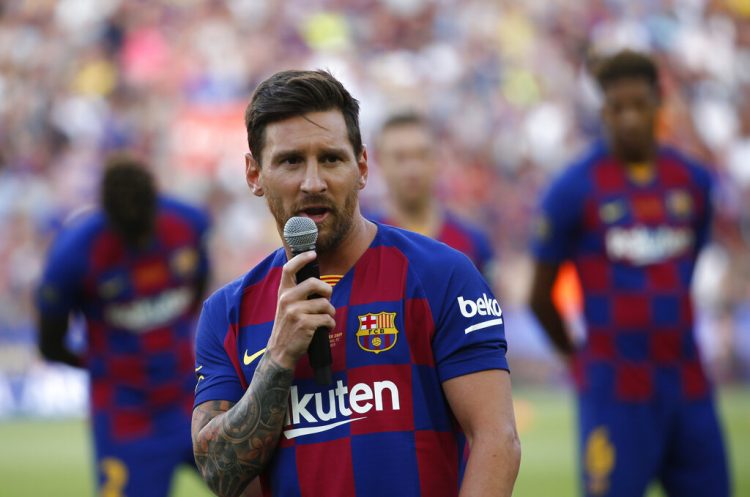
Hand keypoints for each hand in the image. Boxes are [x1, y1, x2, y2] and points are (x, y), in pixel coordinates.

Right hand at [266, 251, 335, 369]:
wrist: (280, 351)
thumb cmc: (288, 327)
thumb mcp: (286, 306)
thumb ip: (297, 293)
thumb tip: (319, 283)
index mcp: (283, 293)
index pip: (289, 269)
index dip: (302, 258)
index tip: (313, 254)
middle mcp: (287, 299)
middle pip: (313, 283)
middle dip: (327, 290)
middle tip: (327, 299)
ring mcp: (295, 312)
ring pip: (325, 304)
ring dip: (330, 312)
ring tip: (325, 319)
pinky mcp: (304, 324)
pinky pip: (327, 319)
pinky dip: (330, 324)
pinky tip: (324, 329)